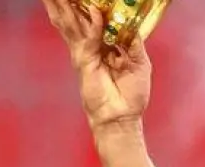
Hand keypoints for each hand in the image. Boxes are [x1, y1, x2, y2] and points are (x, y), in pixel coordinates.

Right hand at [38, 0, 152, 132]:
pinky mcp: (84, 60)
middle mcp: (91, 45)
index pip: (90, 18)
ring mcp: (84, 52)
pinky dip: (93, 23)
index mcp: (104, 44)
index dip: (84, 5)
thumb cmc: (131, 95)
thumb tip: (130, 23)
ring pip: (72, 23)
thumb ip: (134, 42)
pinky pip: (90, 37)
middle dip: (66, 2)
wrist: (122, 117)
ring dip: (65, 6)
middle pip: (74, 17)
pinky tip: (94, 10)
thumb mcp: (140, 63)